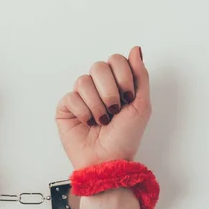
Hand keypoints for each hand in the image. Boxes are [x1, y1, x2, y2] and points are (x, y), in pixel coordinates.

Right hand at [56, 46, 150, 168]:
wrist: (108, 160)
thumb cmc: (125, 137)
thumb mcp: (142, 105)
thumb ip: (140, 75)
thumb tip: (135, 49)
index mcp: (117, 83)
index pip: (116, 60)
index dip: (123, 76)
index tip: (128, 97)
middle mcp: (98, 87)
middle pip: (99, 67)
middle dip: (109, 90)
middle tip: (114, 109)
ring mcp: (81, 96)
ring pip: (83, 81)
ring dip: (97, 104)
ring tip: (101, 120)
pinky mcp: (66, 107)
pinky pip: (71, 97)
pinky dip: (83, 112)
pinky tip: (87, 122)